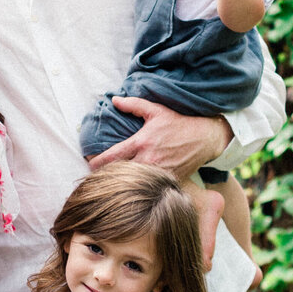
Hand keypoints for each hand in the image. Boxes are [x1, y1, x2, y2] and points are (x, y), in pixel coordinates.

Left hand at [91, 100, 231, 176]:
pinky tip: (134, 191)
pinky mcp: (168, 180)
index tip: (88, 166)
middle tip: (97, 178)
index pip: (111, 157)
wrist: (204, 138)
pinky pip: (151, 188)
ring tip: (112, 186)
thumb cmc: (179, 123)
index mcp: (141, 142)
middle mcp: (148, 159)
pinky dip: (142, 189)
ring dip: (123, 184)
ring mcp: (158, 172)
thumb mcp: (156, 111)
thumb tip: (114, 100)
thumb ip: (133, 104)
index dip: (96, 163)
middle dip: (107, 177)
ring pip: (134, 184)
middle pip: (119, 174)